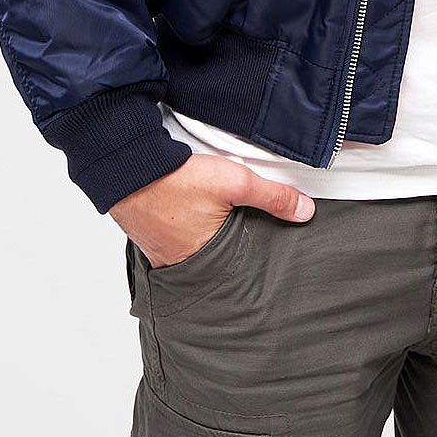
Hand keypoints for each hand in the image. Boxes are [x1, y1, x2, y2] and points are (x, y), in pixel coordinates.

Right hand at [110, 153, 314, 268]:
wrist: (129, 165)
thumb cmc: (178, 179)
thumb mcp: (235, 182)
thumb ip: (273, 197)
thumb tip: (306, 211)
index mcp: (205, 261)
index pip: (239, 271)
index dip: (253, 263)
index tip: (267, 258)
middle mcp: (180, 265)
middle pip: (219, 264)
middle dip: (233, 254)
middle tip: (246, 243)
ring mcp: (162, 253)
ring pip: (197, 253)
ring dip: (209, 241)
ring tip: (220, 229)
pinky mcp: (152, 237)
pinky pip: (177, 241)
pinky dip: (187, 232)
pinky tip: (193, 218)